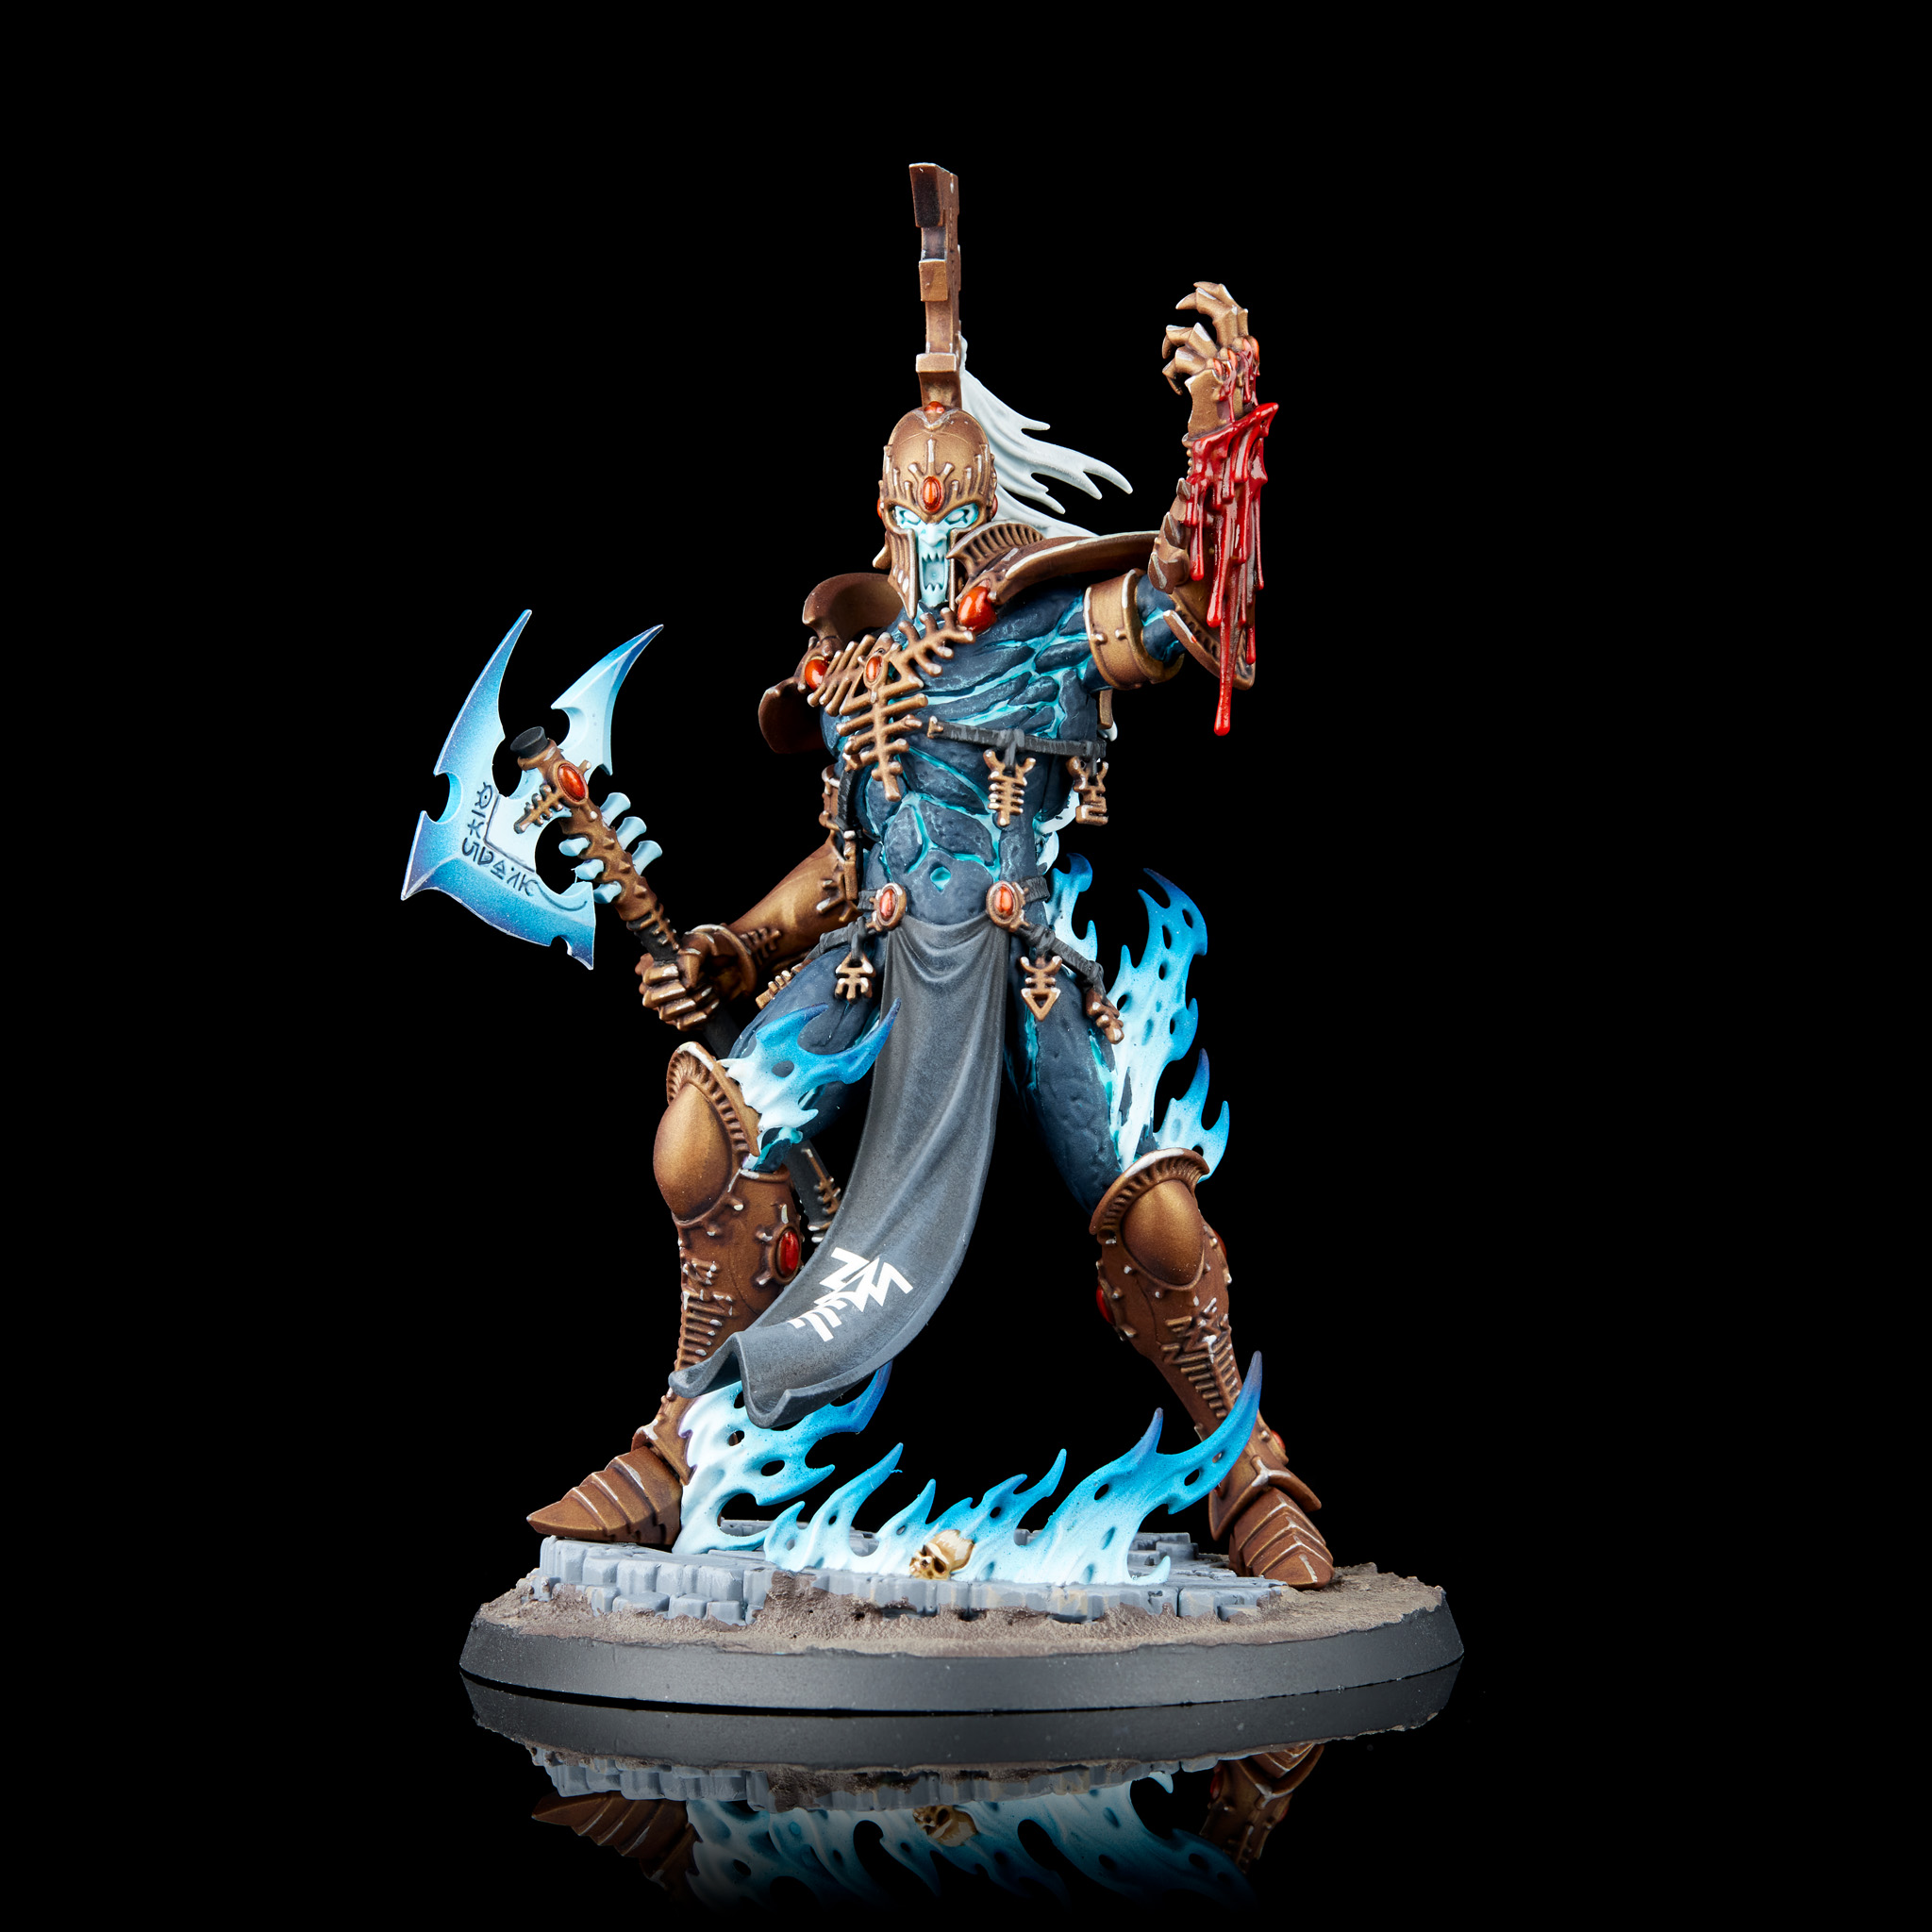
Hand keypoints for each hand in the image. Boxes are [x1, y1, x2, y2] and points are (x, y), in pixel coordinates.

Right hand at [636, 926, 753, 1030]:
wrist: (737, 964)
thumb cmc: (715, 951)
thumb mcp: (702, 944)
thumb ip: (689, 959)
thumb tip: (687, 984)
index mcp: (661, 968)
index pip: (648, 978)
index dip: (660, 976)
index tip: (677, 971)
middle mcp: (662, 989)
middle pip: (650, 1000)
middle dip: (671, 993)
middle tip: (689, 986)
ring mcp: (674, 1006)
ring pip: (666, 1014)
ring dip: (690, 1003)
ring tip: (709, 989)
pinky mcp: (688, 1018)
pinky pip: (684, 1025)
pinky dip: (700, 1015)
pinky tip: (714, 1002)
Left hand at [1161, 283, 1256, 434]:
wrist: (1222, 445)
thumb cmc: (1221, 414)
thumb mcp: (1227, 381)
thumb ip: (1221, 355)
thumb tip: (1198, 334)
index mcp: (1246, 353)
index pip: (1237, 311)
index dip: (1217, 293)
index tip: (1199, 287)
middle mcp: (1238, 356)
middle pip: (1222, 311)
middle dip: (1198, 300)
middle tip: (1180, 305)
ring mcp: (1223, 366)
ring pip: (1190, 334)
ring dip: (1171, 340)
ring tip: (1168, 352)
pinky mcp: (1204, 379)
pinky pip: (1177, 360)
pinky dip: (1170, 372)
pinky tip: (1174, 386)